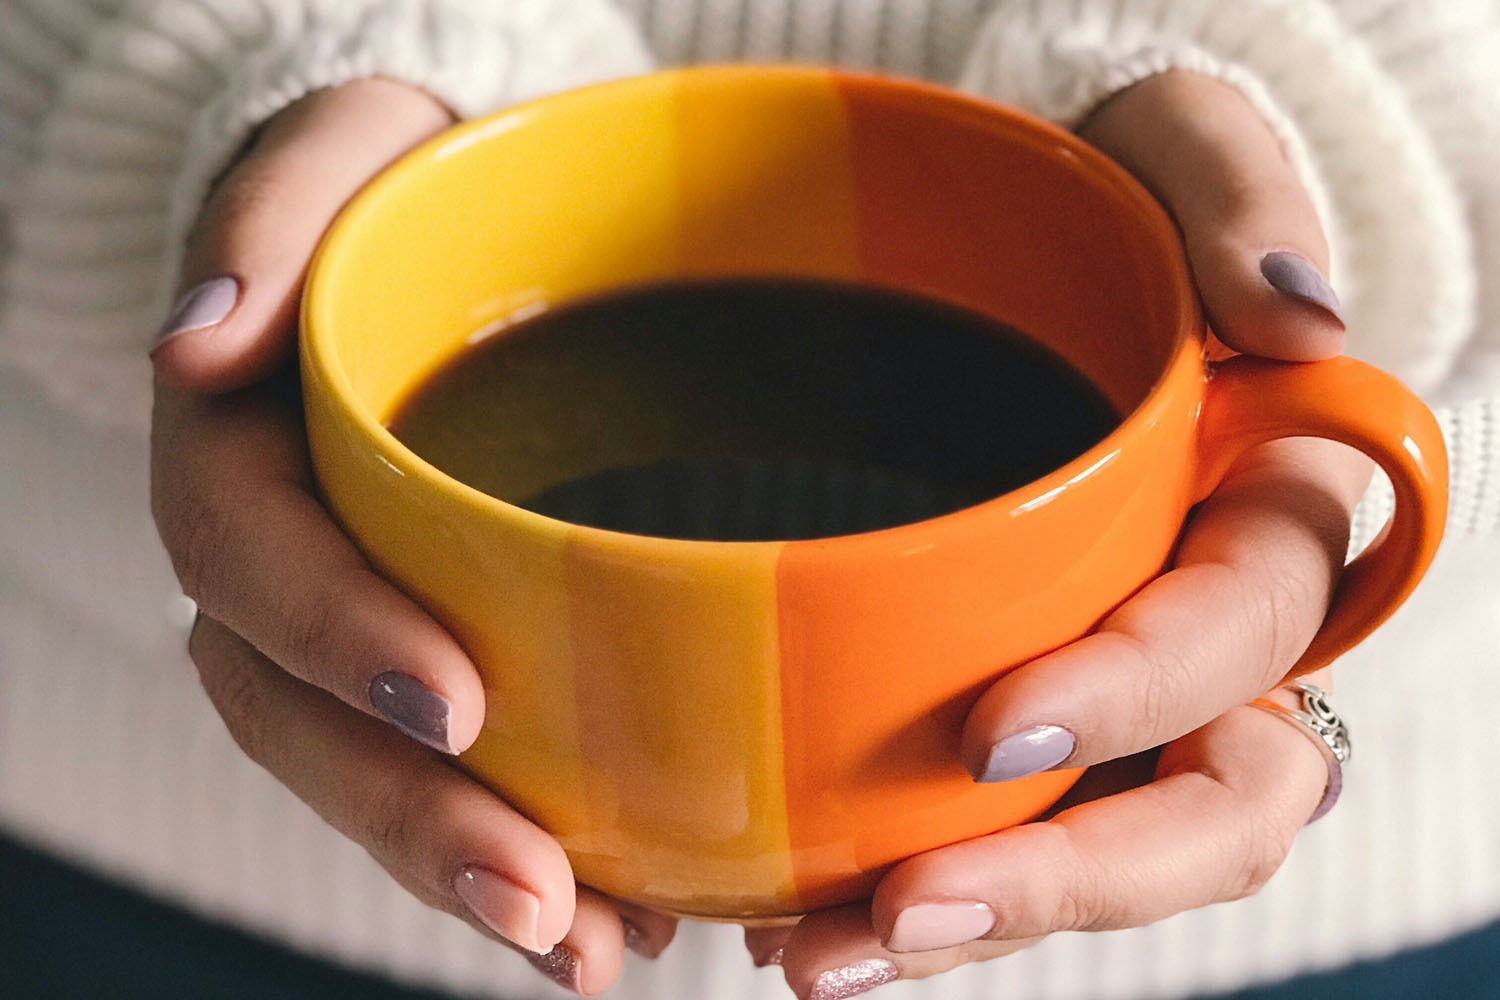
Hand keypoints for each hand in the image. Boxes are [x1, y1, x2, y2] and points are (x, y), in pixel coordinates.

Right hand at [150, 79, 674, 994]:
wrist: (449, 238)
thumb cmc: (397, 189)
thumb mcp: (335, 153)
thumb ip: (265, 215)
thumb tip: (197, 340)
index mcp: (243, 451)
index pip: (252, 559)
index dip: (335, 638)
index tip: (452, 706)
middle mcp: (286, 561)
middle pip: (307, 720)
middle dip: (415, 823)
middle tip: (543, 905)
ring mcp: (355, 623)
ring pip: (378, 776)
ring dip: (475, 876)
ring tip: (594, 949)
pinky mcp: (442, 650)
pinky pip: (461, 770)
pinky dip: (538, 846)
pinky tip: (629, 904)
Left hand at [746, 71, 1368, 996]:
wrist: (1001, 249)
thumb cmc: (1096, 194)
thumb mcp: (1166, 151)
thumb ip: (1235, 204)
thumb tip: (1297, 316)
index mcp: (1263, 516)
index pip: (1242, 637)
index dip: (1140, 696)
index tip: (1001, 731)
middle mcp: (1208, 633)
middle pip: (1201, 808)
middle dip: (1059, 881)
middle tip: (898, 913)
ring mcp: (1115, 692)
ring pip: (1090, 851)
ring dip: (963, 919)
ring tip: (814, 954)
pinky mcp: (1009, 714)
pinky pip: (983, 823)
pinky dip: (894, 874)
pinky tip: (787, 905)